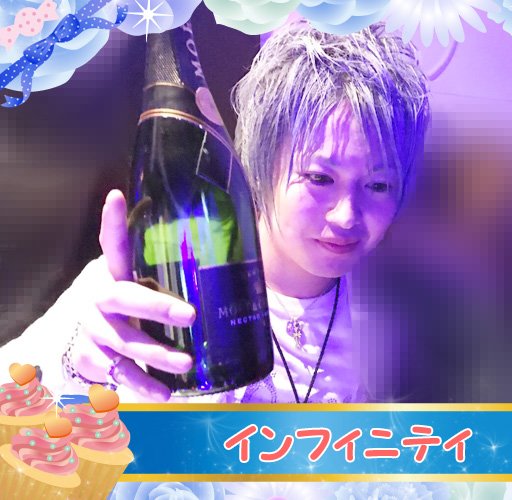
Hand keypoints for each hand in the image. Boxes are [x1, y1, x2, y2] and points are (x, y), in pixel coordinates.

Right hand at [72, 190, 194, 401]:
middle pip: (124, 298)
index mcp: (114, 275)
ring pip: (125, 342)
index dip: (113, 222)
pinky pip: (118, 374)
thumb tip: (235, 258)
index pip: (113, 244)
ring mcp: (92, 330)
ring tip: (186, 364)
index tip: (117, 197)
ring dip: (156, 355)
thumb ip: (169, 277)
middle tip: (189, 315)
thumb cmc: (130, 310)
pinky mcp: (89, 358)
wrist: (84, 344)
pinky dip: (141, 385)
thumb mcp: (142, 288)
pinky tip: (164, 393)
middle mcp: (99, 299)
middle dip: (157, 307)